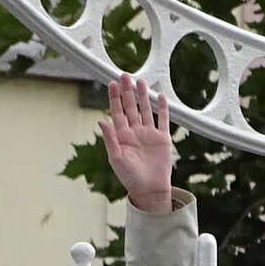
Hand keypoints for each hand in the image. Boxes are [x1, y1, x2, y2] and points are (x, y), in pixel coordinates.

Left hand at [99, 75, 176, 213]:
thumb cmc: (130, 177)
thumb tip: (101, 121)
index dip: (114, 98)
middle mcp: (135, 132)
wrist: (149, 189)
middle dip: (127, 91)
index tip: (112, 84)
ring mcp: (149, 134)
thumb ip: (110, 139)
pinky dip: (162, 108)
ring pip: (145, 109)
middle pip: (130, 107)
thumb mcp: (116, 158)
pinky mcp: (162, 138)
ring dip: (143, 96)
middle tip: (125, 75)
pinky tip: (160, 97)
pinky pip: (163, 120)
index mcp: (122, 136)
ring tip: (140, 81)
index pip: (117, 112)